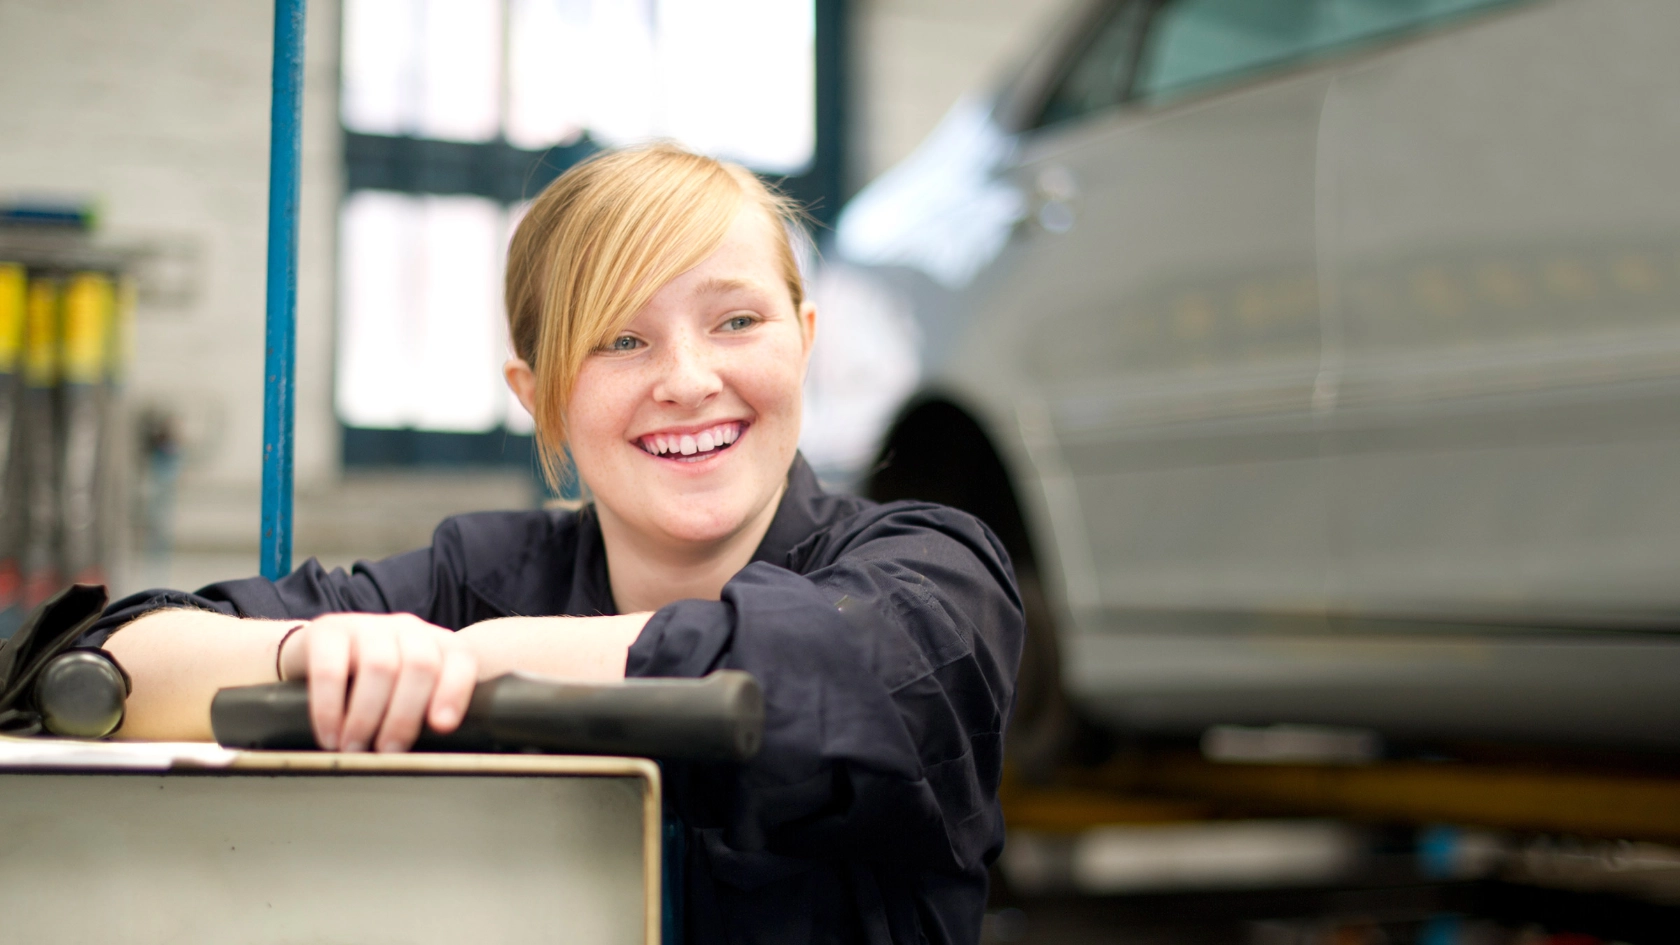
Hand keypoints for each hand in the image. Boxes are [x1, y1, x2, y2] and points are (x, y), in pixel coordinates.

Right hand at [277, 613, 477, 752]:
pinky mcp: (327, 631)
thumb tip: (433, 756)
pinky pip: (331, 670)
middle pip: (421, 664)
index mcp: (436, 643)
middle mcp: (406, 629)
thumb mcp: (407, 694)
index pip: (460, 659)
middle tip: (388, 751)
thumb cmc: (372, 685)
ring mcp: (367, 626)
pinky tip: (330, 735)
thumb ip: (427, 712)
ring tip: (355, 748)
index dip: (455, 692)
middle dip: (405, 715)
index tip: (442, 727)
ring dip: (367, 717)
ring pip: (380, 666)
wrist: (315, 655)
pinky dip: (329, 710)